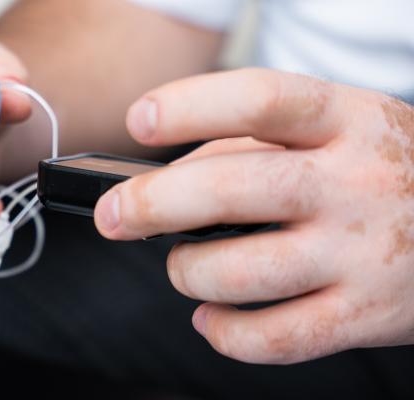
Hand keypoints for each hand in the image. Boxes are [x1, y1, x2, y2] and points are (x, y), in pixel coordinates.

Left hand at [94, 68, 413, 363]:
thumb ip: (258, 142)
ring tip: (182, 268)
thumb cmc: (386, 169)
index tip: (140, 122)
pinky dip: (226, 333)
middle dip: (153, 204)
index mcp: (347, 120)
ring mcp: (361, 254)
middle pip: (234, 190)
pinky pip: (276, 339)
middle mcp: (356, 183)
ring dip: (188, 273)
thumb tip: (169, 177)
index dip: (192, 107)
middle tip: (112, 215)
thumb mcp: (342, 127)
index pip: (260, 100)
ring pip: (241, 272)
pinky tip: (212, 317)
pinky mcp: (364, 315)